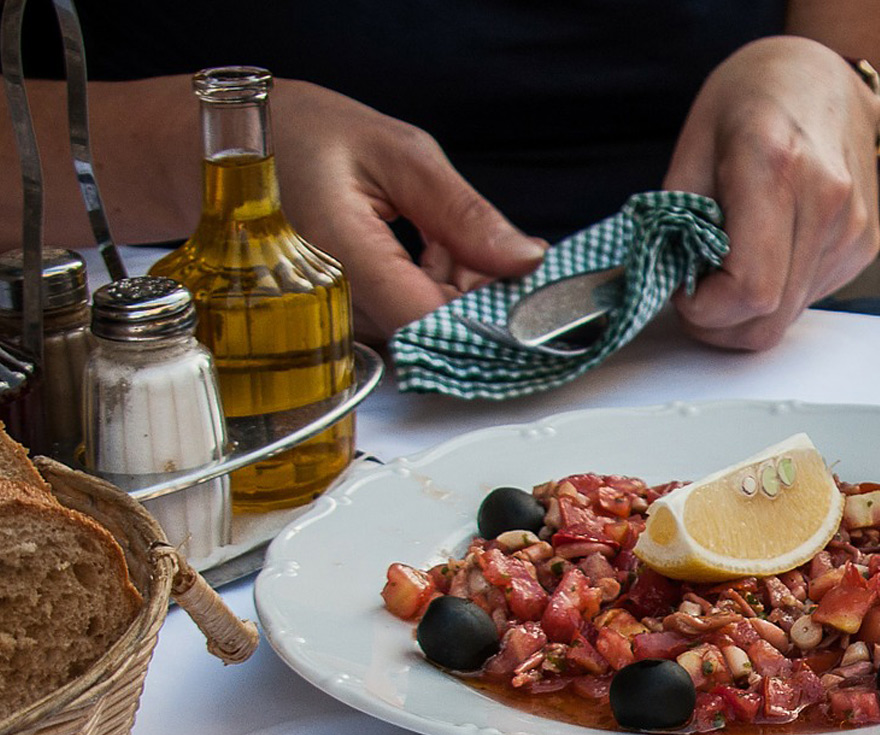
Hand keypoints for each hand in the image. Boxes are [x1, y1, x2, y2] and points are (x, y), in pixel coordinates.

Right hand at [271, 81, 546, 338]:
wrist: (227, 147)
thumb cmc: (297, 136)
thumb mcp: (395, 153)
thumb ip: (464, 213)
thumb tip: (526, 260)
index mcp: (346, 256)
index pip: (437, 322)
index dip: (493, 315)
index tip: (530, 291)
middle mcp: (340, 304)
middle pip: (442, 331)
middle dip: (485, 295)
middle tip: (496, 244)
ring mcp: (342, 320)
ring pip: (432, 328)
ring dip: (462, 290)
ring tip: (447, 232)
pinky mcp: (350, 322)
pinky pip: (411, 321)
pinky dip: (439, 290)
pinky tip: (432, 249)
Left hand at [663, 37, 879, 350]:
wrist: (826, 77)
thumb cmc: (754, 98)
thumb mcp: (695, 145)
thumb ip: (678, 221)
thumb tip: (670, 284)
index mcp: (777, 166)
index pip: (749, 291)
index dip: (705, 310)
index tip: (683, 289)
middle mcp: (826, 202)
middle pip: (767, 321)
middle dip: (720, 325)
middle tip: (696, 293)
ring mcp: (851, 230)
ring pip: (785, 320)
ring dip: (746, 311)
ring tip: (730, 264)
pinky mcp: (863, 247)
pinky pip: (806, 301)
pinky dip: (775, 294)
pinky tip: (766, 253)